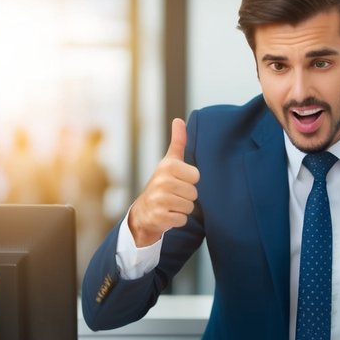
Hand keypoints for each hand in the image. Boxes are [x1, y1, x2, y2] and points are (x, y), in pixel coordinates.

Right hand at [128, 118, 199, 246]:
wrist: (144, 211)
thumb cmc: (162, 183)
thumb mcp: (169, 162)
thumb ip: (178, 142)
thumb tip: (179, 120)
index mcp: (167, 166)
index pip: (196, 176)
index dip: (190, 181)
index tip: (179, 181)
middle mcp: (161, 181)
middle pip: (194, 193)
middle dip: (186, 196)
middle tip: (174, 195)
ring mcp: (159, 200)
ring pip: (189, 207)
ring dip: (182, 208)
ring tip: (171, 204)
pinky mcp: (159, 217)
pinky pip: (182, 219)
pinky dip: (177, 220)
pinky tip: (168, 215)